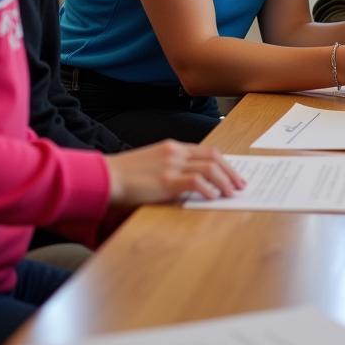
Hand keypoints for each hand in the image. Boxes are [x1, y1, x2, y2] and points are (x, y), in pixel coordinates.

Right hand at [104, 140, 245, 206]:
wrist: (104, 177)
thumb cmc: (124, 175)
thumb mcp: (151, 165)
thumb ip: (170, 168)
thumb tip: (189, 184)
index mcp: (172, 147)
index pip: (206, 151)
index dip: (223, 162)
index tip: (232, 173)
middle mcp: (175, 153)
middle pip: (213, 157)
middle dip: (231, 171)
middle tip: (240, 184)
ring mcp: (171, 165)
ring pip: (210, 168)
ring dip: (225, 181)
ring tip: (232, 193)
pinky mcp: (166, 181)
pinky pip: (196, 182)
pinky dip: (209, 189)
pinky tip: (214, 197)